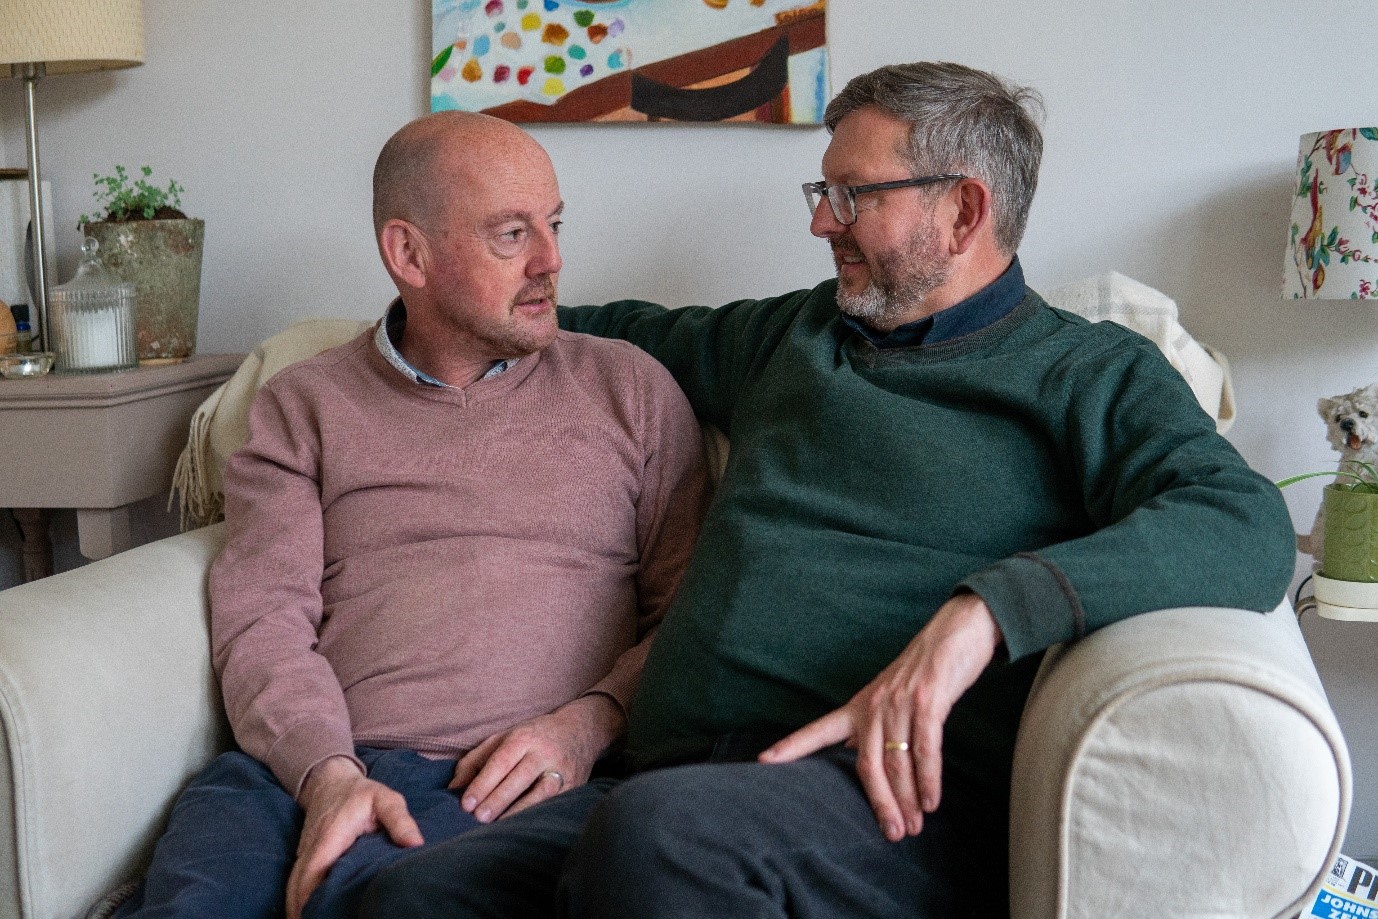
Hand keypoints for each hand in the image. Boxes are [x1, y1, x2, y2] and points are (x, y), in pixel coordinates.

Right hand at [285, 756, 422, 918]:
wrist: (332, 780)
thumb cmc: (362, 792)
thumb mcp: (386, 799)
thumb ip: (400, 821)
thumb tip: (416, 844)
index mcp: (330, 838)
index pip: (313, 874)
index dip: (311, 899)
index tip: (319, 915)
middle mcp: (311, 848)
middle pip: (297, 887)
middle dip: (302, 909)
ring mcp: (304, 853)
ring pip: (293, 886)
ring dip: (299, 906)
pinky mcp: (305, 856)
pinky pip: (297, 881)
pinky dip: (299, 897)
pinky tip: (309, 912)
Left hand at [450, 694, 623, 822]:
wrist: (581, 730)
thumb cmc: (533, 737)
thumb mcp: (504, 738)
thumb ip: (475, 760)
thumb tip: (452, 788)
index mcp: (524, 738)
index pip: (501, 762)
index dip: (483, 783)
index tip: (466, 804)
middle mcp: (544, 752)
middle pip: (519, 778)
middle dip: (497, 799)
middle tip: (478, 818)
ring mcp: (561, 770)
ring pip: (540, 793)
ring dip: (518, 811)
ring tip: (497, 827)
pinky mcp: (574, 786)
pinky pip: (555, 803)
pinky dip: (537, 815)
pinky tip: (521, 827)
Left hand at [758, 592, 1001, 841]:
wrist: (955, 633)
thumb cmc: (923, 672)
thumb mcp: (889, 697)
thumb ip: (874, 726)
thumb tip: (860, 757)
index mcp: (859, 706)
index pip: (819, 730)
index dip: (791, 747)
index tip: (762, 761)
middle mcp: (874, 705)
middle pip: (867, 765)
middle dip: (880, 803)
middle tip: (892, 834)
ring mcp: (900, 703)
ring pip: (897, 762)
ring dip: (907, 799)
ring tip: (913, 826)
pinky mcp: (928, 702)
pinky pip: (926, 749)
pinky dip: (929, 779)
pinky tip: (931, 801)